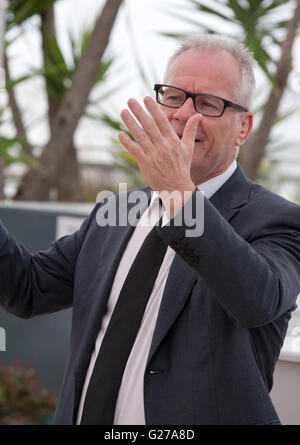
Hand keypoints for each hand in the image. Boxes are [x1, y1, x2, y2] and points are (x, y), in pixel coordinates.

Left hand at [118, 96, 201, 217]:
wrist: (176, 188)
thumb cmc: (182, 167)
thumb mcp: (189, 148)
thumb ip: (191, 130)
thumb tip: (198, 115)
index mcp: (172, 141)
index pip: (162, 121)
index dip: (154, 109)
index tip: (146, 98)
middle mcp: (163, 146)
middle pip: (149, 125)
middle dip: (139, 112)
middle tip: (130, 100)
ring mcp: (153, 155)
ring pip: (140, 136)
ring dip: (131, 123)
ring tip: (123, 112)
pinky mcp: (145, 163)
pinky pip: (135, 151)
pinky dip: (127, 143)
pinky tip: (120, 134)